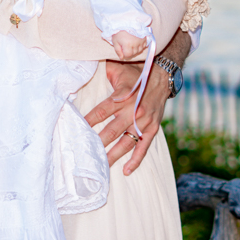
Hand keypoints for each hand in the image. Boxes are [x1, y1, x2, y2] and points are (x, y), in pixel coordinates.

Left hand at [84, 60, 169, 175]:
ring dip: (112, 156)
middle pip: (111, 131)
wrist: (162, 75)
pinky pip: (144, 147)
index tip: (76, 131)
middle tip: (84, 155)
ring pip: (126, 143)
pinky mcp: (153, 128)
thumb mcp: (117, 68)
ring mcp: (144, 122)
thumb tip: (83, 69)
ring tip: (101, 167)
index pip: (100, 112)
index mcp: (122, 96)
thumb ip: (103, 74)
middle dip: (97, 144)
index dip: (87, 122)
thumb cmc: (135, 71)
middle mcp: (133, 110)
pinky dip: (135, 160)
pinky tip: (126, 171)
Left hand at [111, 31, 145, 59]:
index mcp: (127, 45)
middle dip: (129, 52)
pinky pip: (144, 46)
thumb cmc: (119, 31)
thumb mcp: (115, 41)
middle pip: (134, 53)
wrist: (126, 21)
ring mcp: (141, 41)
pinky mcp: (144, 38)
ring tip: (131, 43)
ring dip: (135, 49)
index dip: (124, 54)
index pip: (128, 55)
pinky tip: (136, 42)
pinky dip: (140, 46)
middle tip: (126, 45)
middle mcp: (135, 44)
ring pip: (139, 50)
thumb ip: (118, 51)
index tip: (122, 49)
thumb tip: (121, 58)